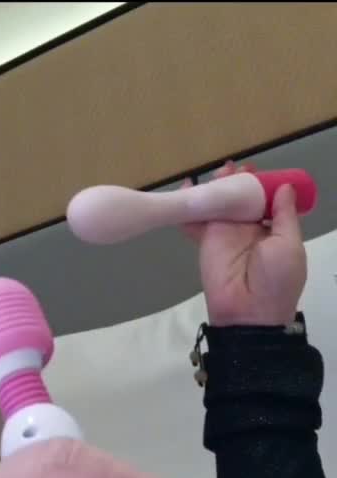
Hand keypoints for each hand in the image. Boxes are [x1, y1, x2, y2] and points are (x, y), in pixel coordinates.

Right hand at [183, 162, 306, 325]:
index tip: (256, 169)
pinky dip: (189, 204)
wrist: (248, 312)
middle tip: (233, 166)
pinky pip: (196, 218)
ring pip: (219, 203)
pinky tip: (187, 186)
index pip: (266, 201)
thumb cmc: (276, 279)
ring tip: (217, 171)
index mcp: (272, 230)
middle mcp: (248, 228)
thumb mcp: (290, 245)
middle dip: (237, 181)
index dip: (261, 184)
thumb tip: (285, 187)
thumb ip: (284, 215)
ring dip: (217, 187)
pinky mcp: (206, 239)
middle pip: (241, 198)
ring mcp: (226, 233)